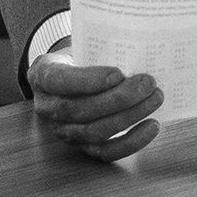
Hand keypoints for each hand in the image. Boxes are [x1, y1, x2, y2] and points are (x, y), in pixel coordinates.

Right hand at [27, 48, 161, 160]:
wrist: (70, 77)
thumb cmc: (79, 56)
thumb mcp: (79, 43)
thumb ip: (98, 45)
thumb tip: (137, 44)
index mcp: (42, 75)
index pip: (58, 80)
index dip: (88, 80)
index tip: (118, 73)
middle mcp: (47, 107)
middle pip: (80, 109)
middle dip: (118, 99)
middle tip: (148, 83)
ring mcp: (63, 130)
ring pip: (94, 132)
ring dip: (129, 117)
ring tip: (154, 99)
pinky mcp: (82, 146)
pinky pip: (106, 152)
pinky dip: (131, 142)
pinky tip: (152, 126)